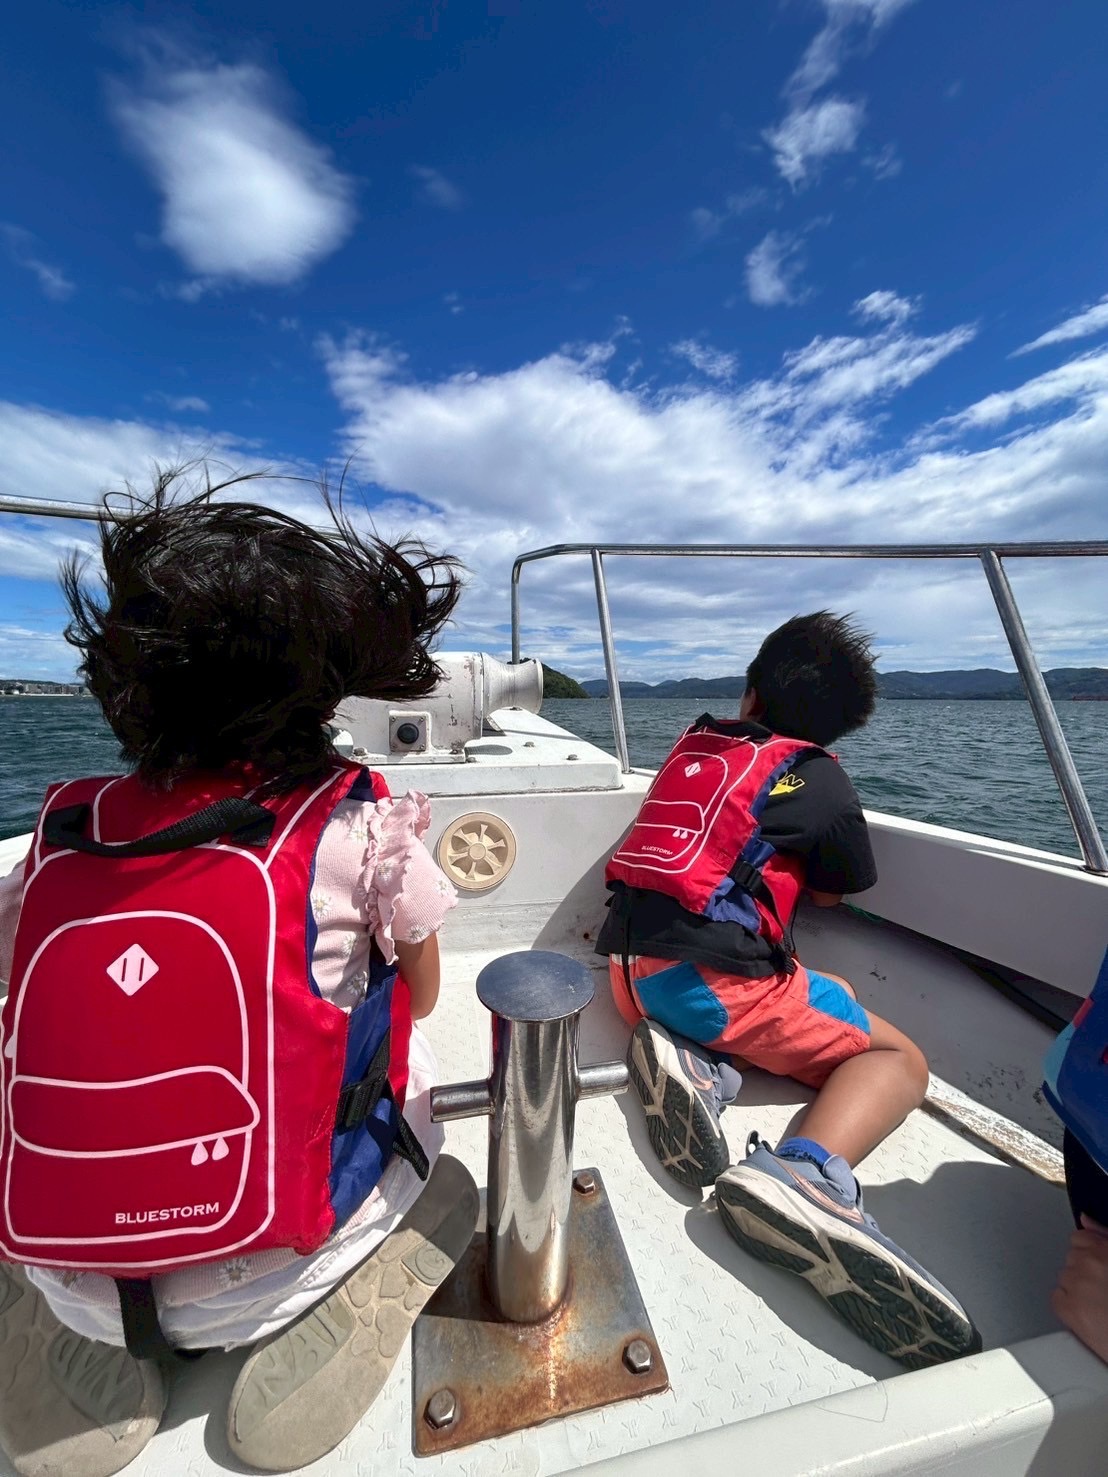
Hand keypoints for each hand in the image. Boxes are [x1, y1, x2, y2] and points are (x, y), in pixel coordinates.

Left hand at [1052, 1216, 1107, 1363]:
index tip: (1097, 1267)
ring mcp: (1075, 1283)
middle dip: (1083, 1271)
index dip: (1089, 1253)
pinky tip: (1087, 1314)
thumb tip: (1084, 1218)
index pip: (1080, 1237)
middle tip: (1102, 1290)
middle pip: (1071, 1257)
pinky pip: (1057, 1298)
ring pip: (1064, 1277)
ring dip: (1076, 1288)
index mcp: (1105, 1249)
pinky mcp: (1066, 1307)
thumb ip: (1104, 1236)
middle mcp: (1089, 1262)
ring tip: (1099, 1305)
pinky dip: (1068, 1305)